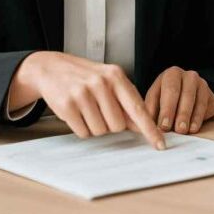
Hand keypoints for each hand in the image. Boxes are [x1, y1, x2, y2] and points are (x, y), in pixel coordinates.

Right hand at [8, 52, 165, 148]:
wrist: (52, 68)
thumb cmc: (86, 77)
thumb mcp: (109, 81)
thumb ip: (126, 101)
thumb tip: (142, 125)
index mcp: (116, 76)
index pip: (137, 108)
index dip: (150, 129)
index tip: (160, 144)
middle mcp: (101, 83)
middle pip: (117, 125)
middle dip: (110, 123)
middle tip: (99, 109)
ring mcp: (83, 93)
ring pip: (100, 131)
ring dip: (95, 126)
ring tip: (87, 108)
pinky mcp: (67, 105)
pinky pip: (83, 132)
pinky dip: (82, 128)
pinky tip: (77, 112)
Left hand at [145, 67, 213, 134]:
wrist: (182, 94)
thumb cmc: (163, 98)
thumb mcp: (154, 100)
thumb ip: (151, 110)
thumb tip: (150, 126)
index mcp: (172, 74)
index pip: (171, 90)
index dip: (167, 109)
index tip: (164, 125)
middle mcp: (190, 76)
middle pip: (187, 95)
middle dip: (182, 114)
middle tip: (179, 129)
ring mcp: (203, 85)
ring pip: (200, 102)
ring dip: (194, 118)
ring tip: (188, 131)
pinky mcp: (212, 97)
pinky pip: (208, 108)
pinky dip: (202, 119)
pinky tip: (195, 128)